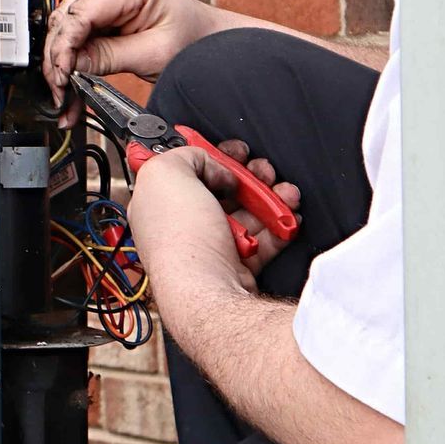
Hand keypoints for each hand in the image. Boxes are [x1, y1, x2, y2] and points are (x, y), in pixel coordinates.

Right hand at [44, 0, 215, 124]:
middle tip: (60, 93)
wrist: (202, 36)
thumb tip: (69, 65)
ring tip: (64, 92)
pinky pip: (73, 26)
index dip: (65, 47)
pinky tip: (67, 76)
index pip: (82, 12)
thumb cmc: (190, 38)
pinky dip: (69, 53)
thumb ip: (107, 58)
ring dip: (59, 59)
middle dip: (57, 59)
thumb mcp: (152, 55)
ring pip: (63, 23)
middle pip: (66, 17)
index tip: (62, 77)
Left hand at [125, 139, 301, 292]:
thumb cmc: (180, 240)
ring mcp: (208, 247)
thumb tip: (209, 164)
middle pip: (219, 190)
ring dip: (269, 198)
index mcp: (156, 203)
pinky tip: (288, 216)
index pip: (182, 171)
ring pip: (245, 213)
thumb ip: (185, 154)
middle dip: (247, 176)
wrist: (208, 292)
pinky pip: (262, 240)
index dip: (209, 155)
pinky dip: (278, 226)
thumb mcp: (167, 173)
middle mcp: (180, 226)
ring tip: (284, 192)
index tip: (230, 150)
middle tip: (262, 170)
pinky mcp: (235, 267)